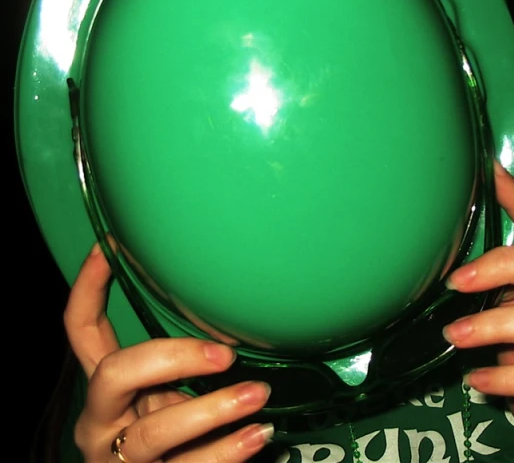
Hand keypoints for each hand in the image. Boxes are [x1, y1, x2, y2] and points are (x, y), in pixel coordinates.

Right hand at [64, 244, 272, 461]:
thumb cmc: (165, 433)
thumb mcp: (164, 393)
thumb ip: (178, 364)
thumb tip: (232, 321)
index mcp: (104, 387)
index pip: (82, 330)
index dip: (88, 286)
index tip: (109, 244)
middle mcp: (101, 420)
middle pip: (114, 374)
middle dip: (170, 356)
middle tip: (225, 353)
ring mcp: (118, 459)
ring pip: (155, 433)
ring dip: (213, 410)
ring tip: (258, 394)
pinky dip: (229, 451)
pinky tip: (259, 433)